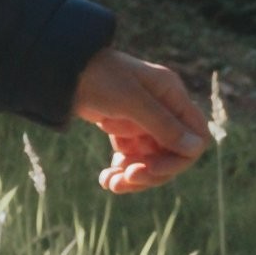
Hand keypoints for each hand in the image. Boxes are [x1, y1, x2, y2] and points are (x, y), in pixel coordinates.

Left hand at [73, 46, 211, 190]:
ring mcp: (143, 120)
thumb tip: (196, 148)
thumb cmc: (97, 77)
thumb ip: (163, 124)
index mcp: (171, 95)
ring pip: (152, 159)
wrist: (59, 70)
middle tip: (126, 180)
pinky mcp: (123, 129)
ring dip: (134, 176)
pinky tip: (105, 179)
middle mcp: (162, 108)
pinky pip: (132, 157)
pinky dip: (121, 170)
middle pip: (172, 153)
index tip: (151, 168)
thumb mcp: (130, 100)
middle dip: (151, 171)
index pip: (195, 136)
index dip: (179, 159)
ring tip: (110, 184)